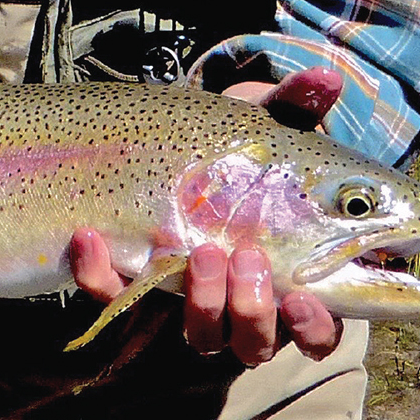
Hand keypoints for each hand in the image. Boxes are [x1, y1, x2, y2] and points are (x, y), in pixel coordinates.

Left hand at [69, 67, 345, 362]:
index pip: (317, 328)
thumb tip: (327, 77)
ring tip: (195, 252)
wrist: (164, 143)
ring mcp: (185, 297)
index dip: (314, 325)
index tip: (305, 298)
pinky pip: (113, 297)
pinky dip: (101, 275)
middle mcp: (242, 301)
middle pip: (256, 342)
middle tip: (245, 258)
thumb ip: (295, 105)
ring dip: (201, 302)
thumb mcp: (263, 124)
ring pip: (201, 335)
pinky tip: (91, 238)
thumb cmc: (233, 147)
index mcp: (293, 275)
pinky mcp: (130, 284)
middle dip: (252, 309)